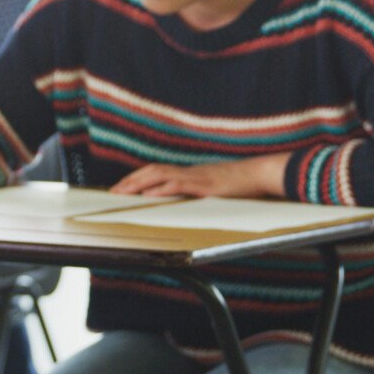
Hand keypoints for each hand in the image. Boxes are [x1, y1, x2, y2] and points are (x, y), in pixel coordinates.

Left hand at [110, 155, 285, 197]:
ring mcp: (196, 177)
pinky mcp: (205, 186)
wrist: (260, 173)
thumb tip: (186, 202)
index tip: (121, 188)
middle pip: (152, 171)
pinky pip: (180, 186)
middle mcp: (189, 172)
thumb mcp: (215, 189)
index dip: (137, 179)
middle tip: (112, 192)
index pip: (156, 172)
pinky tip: (149, 195)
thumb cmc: (241, 184)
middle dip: (131, 181)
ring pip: (160, 175)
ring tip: (123, 192)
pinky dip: (162, 189)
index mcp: (189, 174)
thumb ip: (199, 194)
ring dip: (139, 183)